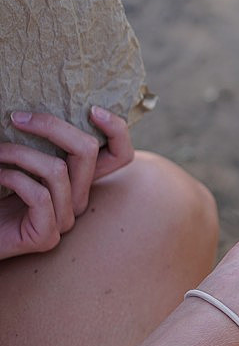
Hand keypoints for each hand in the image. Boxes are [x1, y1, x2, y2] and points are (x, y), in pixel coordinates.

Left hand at [0, 107, 133, 258]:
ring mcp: (65, 220)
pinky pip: (39, 195)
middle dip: (53, 126)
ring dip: (19, 152)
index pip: (120, 155)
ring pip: (57, 170)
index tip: (92, 110)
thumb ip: (42, 144)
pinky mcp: (46, 236)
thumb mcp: (25, 162)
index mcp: (80, 181)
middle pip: (88, 151)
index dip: (117, 130)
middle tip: (18, 118)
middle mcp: (79, 199)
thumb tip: (38, 109)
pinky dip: (13, 178)